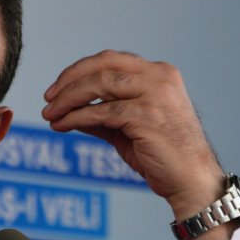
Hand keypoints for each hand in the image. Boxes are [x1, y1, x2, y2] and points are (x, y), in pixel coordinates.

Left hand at [41, 51, 233, 239]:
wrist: (191, 180)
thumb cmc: (163, 155)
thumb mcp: (129, 128)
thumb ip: (104, 115)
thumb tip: (70, 111)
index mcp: (159, 73)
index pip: (111, 60)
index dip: (79, 70)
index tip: (57, 87)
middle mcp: (159, 77)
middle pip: (103, 66)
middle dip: (69, 81)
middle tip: (48, 98)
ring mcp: (155, 95)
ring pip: (100, 84)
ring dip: (69, 98)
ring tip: (50, 114)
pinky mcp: (147, 116)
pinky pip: (102, 112)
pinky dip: (77, 117)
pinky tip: (62, 125)